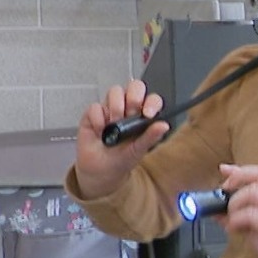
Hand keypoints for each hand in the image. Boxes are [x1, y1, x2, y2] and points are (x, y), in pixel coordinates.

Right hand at [74, 80, 168, 198]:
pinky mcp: (93, 113)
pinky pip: (96, 106)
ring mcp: (110, 108)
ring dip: (115, 109)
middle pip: (134, 86)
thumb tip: (164, 125)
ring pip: (115, 91)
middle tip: (129, 114)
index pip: (152, 99)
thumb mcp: (138, 150)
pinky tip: (100, 132)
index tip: (148, 114)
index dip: (151, 102)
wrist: (100, 170)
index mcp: (143, 115)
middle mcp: (128, 108)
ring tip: (113, 127)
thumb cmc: (121, 159)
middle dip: (133, 98)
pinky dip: (98, 120)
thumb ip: (151, 137)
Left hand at [215, 164, 257, 257]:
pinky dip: (237, 220)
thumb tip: (220, 213)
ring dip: (235, 204)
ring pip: (252, 192)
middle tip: (224, 196)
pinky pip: (251, 214)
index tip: (224, 170)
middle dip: (236, 180)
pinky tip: (235, 230)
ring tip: (232, 220)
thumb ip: (244, 217)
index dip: (240, 170)